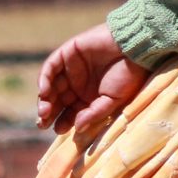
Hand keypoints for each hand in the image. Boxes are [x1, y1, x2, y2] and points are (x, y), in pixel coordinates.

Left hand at [35, 23, 150, 142]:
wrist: (134, 47)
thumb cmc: (129, 75)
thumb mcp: (113, 100)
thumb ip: (94, 113)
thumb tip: (77, 128)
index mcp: (89, 97)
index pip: (70, 112)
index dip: (62, 121)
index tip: (58, 130)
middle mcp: (78, 83)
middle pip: (57, 101)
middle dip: (49, 113)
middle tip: (43, 124)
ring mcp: (72, 68)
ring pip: (51, 86)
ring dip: (45, 99)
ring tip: (44, 112)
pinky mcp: (68, 52)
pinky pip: (51, 67)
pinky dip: (44, 79)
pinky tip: (44, 92)